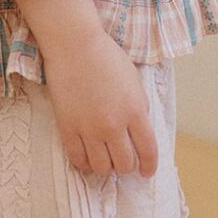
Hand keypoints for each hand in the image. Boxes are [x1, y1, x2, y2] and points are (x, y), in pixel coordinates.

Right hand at [41, 27, 158, 178]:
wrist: (75, 45)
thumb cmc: (106, 57)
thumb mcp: (134, 81)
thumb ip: (139, 108)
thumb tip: (137, 131)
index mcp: (135, 111)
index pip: (148, 151)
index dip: (150, 166)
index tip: (146, 172)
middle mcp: (114, 125)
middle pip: (124, 164)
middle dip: (126, 166)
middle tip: (122, 159)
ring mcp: (89, 128)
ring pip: (102, 167)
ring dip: (106, 167)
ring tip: (104, 158)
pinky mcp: (68, 128)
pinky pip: (78, 159)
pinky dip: (85, 163)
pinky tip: (87, 157)